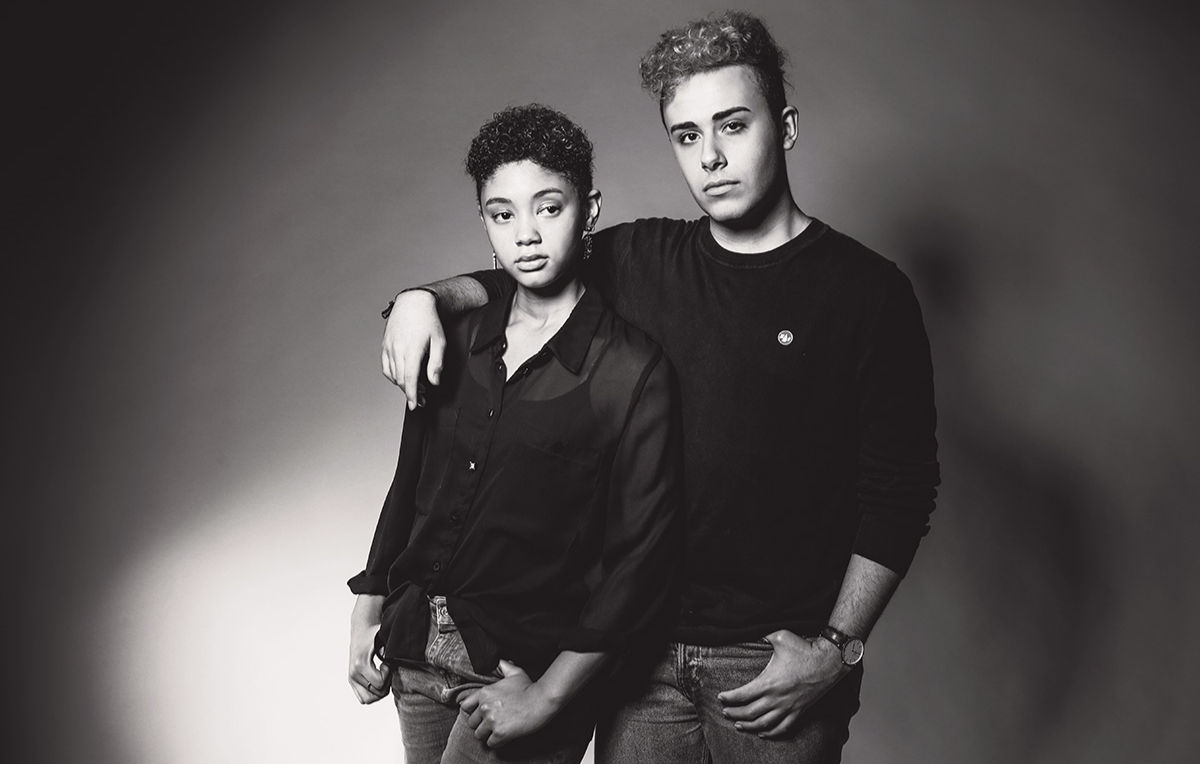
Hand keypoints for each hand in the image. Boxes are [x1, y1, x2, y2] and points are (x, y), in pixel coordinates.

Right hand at [347, 599, 389, 703]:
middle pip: (376, 694)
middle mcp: (353, 673)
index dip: (388, 675)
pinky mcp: (351, 680)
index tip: (387, 664)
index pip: (379, 683)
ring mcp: (352, 678)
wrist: (361, 628)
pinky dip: (372, 693)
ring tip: (382, 677)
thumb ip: (393, 648)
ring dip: (379, 692)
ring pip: (368, 699)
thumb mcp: (384, 637)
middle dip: (385, 684)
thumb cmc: (374, 633)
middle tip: (386, 671)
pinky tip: (377, 680)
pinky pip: (362, 698)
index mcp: (361, 664)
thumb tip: (404, 657)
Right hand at [381, 289, 445, 409]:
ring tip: (416, 388)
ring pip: (392, 374)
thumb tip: (434, 382)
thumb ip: (437, 363)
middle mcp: (397, 349)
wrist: (413, 302)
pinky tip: (403, 377)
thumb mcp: (440, 341)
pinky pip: (386, 367)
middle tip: (423, 399)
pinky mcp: (385, 345)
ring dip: (402, 385)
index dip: (412, 395)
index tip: (415, 406)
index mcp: (412, 349)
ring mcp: (389, 347)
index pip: (409, 378)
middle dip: (411, 393)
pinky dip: (393, 376)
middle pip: (401, 379)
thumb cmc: (429, 320)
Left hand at [459, 660, 556, 747]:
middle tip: (491, 723)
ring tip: (497, 730)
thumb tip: (499, 661)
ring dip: (487, 734)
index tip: (480, 713)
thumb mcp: (515, 672)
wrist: (541, 700)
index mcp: (484, 693)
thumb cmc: (529, 687)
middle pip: (472, 723)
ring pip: (479, 735)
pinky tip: (504, 736)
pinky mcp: (500, 734)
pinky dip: (496, 742)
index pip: (465, 706)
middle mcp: (485, 707)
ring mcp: (491, 721)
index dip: (472, 711)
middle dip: (480, 724)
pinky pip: (490, 743)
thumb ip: (503, 666)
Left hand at [717, 630, 848, 738]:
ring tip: (738, 725)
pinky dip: (771, 733)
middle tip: (725, 712)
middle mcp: (776, 698)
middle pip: (749, 713)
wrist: (828, 661)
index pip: (742, 695)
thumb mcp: (780, 636)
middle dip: (734, 714)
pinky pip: (783, 728)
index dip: (729, 698)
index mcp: (768, 682)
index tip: (720, 697)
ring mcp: (788, 707)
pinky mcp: (799, 711)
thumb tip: (749, 626)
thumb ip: (762, 633)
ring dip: (749, 726)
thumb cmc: (803, 648)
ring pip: (764, 724)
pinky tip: (763, 733)